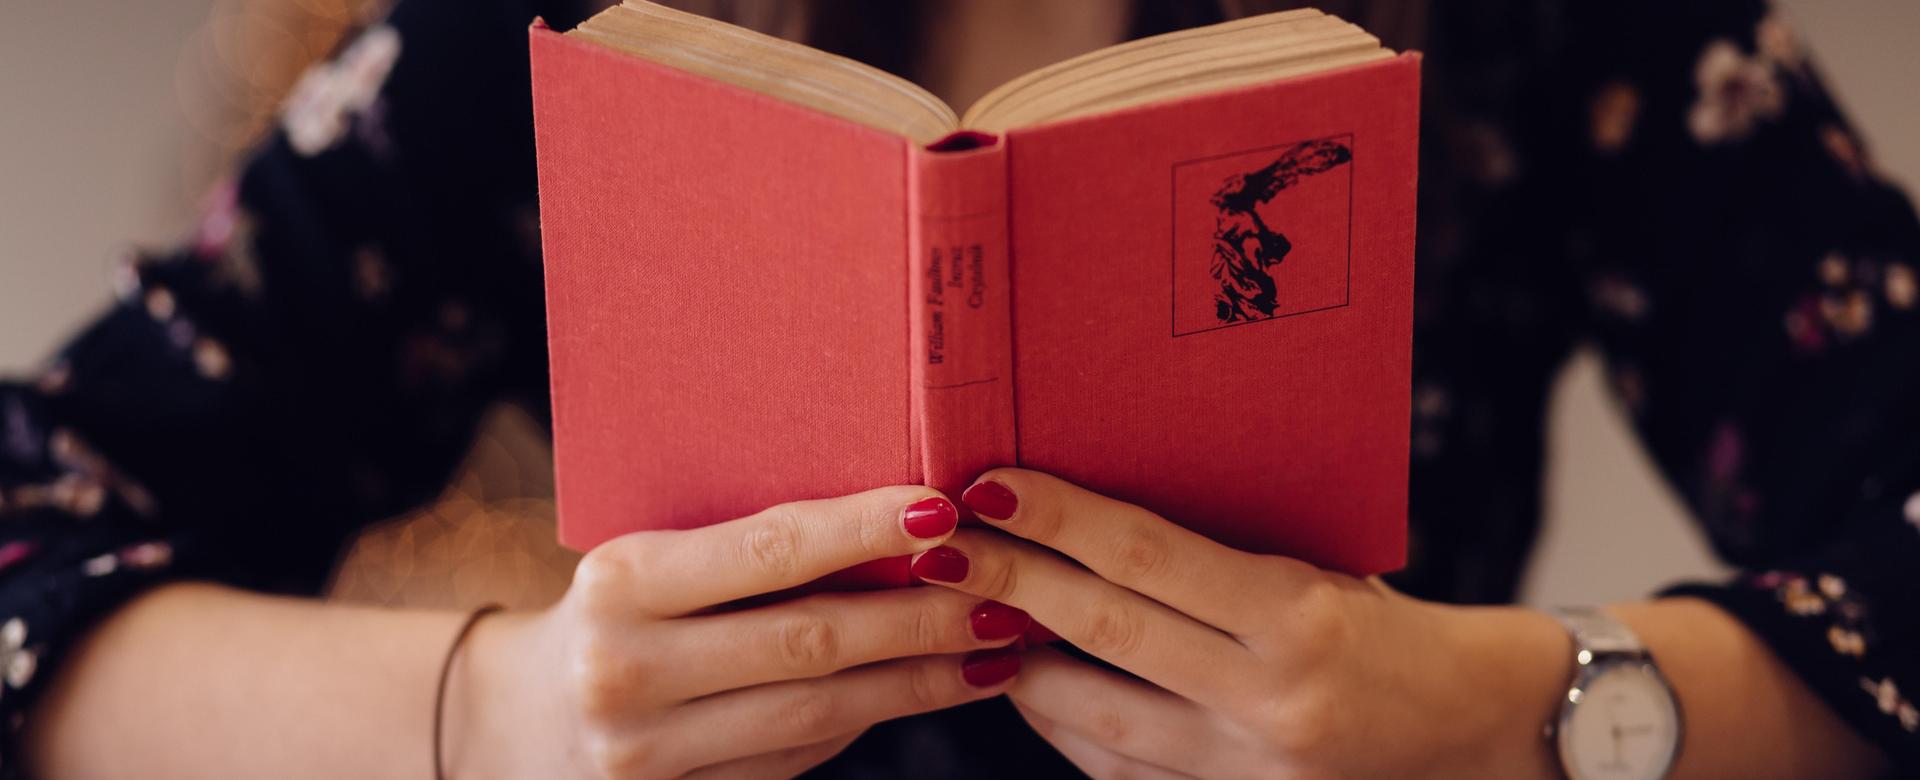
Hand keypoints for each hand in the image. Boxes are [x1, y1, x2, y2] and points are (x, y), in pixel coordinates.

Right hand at [449, 486, 1030, 778]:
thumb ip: (748, 554)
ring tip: (995, 650)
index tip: (944, 511)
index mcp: (622, 583)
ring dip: (918, 682)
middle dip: (920, 619)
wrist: (517, 723)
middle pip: (808, 643)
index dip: (862, 529)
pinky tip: (928, 690)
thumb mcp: (651, 565)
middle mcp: (625, 670)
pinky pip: (797, 760)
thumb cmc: (614, 615)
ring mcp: (647, 755)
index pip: (766, 549)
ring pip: (817, 717)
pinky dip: (871, 722)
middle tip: (1006, 597)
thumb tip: (903, 532)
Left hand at [912, 469, 1571, 778]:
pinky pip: (1118, 768)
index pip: (1149, 558)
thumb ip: (1223, 554)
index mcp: (1299, 617)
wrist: (1479, 730)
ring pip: (1093, 715)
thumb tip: (1099, 510)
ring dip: (1016, 662)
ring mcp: (1245, 767)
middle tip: (941, 541)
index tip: (992, 483)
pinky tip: (1029, 680)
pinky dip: (1065, 723)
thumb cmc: (1395, 627)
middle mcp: (1268, 699)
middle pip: (1104, 631)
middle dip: (1010, 582)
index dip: (1061, 518)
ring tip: (963, 610)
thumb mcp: (1326, 568)